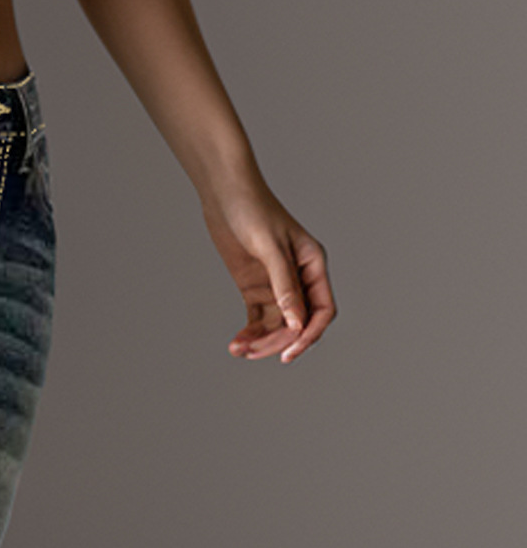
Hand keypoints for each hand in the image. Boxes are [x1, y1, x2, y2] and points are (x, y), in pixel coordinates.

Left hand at [200, 171, 335, 364]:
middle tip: (253, 352)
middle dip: (277, 342)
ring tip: (239, 350)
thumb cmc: (253, 210)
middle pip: (297, 323)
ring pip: (276, 326)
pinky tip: (236, 344)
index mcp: (313, 264)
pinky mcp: (255, 288)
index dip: (309, 335)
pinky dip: (249, 333)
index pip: (322, 310)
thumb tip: (296, 324)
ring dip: (260, 341)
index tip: (289, 354)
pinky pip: (257, 319)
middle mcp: (299, 278)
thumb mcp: (270, 248)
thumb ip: (284, 286)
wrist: (225, 194)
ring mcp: (276, 284)